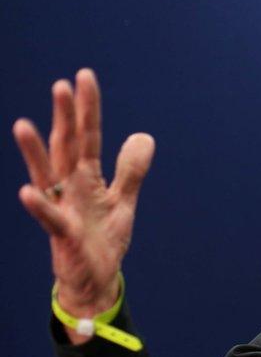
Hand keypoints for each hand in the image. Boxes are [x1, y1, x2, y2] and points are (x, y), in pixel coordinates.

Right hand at [13, 69, 154, 342]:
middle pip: (67, 147)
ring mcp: (64, 209)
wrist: (96, 279)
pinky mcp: (63, 234)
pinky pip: (50, 218)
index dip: (87, 109)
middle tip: (62, 85)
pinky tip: (27, 191)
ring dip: (35, 152)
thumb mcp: (123, 201)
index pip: (88, 137)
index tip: (84, 76)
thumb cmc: (103, 238)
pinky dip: (39, 205)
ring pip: (48, 175)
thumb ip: (130, 170)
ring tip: (23, 125)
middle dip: (64, 118)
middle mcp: (70, 188)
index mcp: (87, 177)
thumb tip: (142, 135)